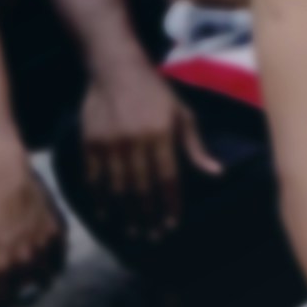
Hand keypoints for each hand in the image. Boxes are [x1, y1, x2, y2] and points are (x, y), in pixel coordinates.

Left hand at [0, 147, 63, 306]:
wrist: (2, 175)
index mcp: (0, 266)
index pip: (3, 300)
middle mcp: (25, 260)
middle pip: (26, 289)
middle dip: (17, 292)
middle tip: (9, 286)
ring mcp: (44, 245)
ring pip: (46, 275)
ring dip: (37, 280)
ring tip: (30, 278)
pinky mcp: (56, 229)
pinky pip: (61, 255)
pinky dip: (54, 261)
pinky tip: (46, 259)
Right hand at [79, 63, 221, 237]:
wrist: (116, 71)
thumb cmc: (157, 93)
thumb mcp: (183, 114)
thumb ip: (196, 147)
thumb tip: (217, 174)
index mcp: (162, 134)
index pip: (168, 179)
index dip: (170, 205)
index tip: (172, 226)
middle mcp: (135, 141)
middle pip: (141, 188)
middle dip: (148, 216)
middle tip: (152, 236)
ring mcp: (109, 144)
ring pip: (117, 188)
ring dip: (125, 213)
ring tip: (132, 230)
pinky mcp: (89, 144)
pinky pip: (94, 179)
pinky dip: (100, 199)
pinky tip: (106, 214)